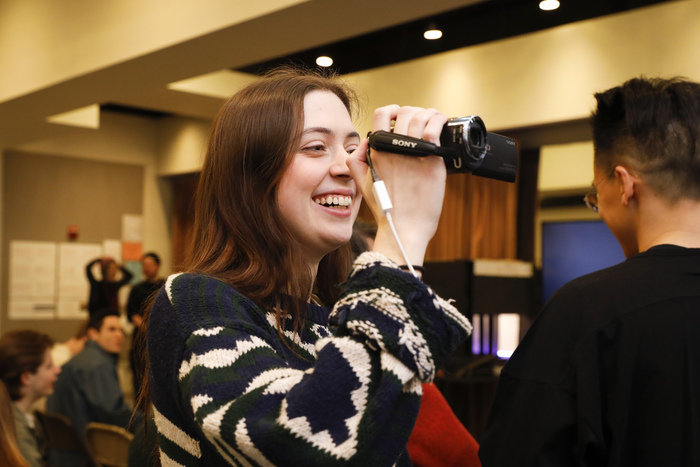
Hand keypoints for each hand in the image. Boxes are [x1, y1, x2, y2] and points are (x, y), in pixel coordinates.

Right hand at [347, 105, 447, 265]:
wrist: (403, 229)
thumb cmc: (387, 210)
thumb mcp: (361, 184)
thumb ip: (356, 160)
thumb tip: (366, 141)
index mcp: (377, 152)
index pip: (381, 114)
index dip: (393, 110)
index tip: (401, 117)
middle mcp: (393, 150)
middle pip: (406, 112)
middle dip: (415, 112)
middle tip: (422, 123)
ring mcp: (412, 154)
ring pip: (421, 116)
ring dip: (430, 114)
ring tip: (434, 122)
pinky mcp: (431, 163)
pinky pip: (435, 131)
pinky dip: (439, 122)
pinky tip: (442, 127)